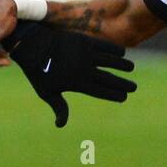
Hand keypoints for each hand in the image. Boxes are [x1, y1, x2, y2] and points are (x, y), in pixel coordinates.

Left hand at [5, 23, 136, 127]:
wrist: (33, 46)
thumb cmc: (39, 72)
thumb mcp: (47, 92)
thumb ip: (59, 107)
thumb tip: (60, 126)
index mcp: (76, 84)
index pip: (100, 92)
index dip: (114, 95)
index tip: (124, 97)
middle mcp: (83, 69)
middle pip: (109, 79)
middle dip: (123, 84)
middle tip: (133, 87)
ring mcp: (85, 54)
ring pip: (110, 61)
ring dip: (122, 65)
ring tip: (130, 68)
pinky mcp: (84, 41)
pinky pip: (104, 46)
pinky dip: (115, 49)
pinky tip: (122, 53)